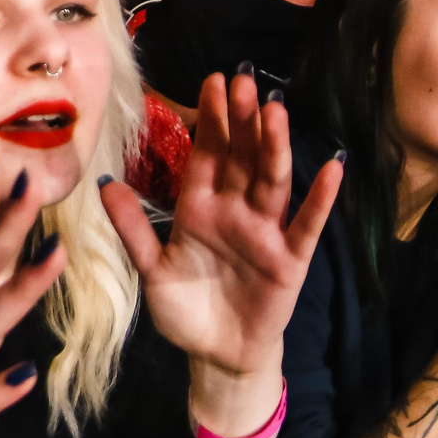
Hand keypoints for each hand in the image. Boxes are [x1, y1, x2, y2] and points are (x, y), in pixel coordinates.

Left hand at [104, 73, 340, 380]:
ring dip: (275, 146)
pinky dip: (320, 197)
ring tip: (275, 110)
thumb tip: (105, 183)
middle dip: (242, 120)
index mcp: (198, 207)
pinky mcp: (289, 260)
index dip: (210, 120)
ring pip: (271, 181)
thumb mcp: (151, 270)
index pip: (206, 154)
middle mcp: (234, 211)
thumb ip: (133, 227)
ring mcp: (264, 232)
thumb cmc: (184, 311)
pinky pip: (306, 223)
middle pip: (240, 157)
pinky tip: (332, 168)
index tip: (212, 80)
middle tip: (244, 80)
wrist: (216, 357)